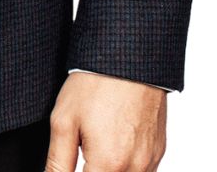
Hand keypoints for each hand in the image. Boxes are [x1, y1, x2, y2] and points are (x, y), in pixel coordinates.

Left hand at [46, 71, 166, 171]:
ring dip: (108, 169)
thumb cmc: (95, 84)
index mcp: (108, 165)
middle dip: (92, 169)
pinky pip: (141, 171)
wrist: (128, 57)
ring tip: (96, 143)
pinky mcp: (158, 151)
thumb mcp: (64, 121)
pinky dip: (125, 165)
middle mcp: (135, 169)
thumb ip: (58, 163)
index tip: (71, 162)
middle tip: (82, 151)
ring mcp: (150, 161)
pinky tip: (111, 143)